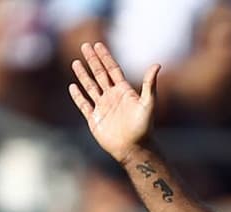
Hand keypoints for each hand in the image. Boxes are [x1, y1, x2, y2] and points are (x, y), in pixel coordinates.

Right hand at [68, 42, 159, 164]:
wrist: (134, 149)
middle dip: (92, 60)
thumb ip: (150, 84)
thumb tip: (157, 64)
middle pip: (100, 74)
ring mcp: (103, 107)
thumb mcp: (148, 104)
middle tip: (85, 45)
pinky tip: (73, 87)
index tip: (98, 45)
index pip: (112, 70)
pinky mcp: (95, 119)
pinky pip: (84, 105)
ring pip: (90, 87)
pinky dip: (78, 96)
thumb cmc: (144, 128)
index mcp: (124, 92)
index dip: (105, 57)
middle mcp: (112, 97)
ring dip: (83, 75)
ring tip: (76, 63)